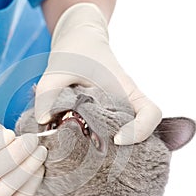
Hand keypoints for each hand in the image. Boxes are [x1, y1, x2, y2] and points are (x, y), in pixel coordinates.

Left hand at [35, 3, 161, 144]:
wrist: (79, 41)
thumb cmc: (77, 50)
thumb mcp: (60, 66)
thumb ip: (49, 91)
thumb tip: (44, 121)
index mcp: (125, 90)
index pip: (151, 114)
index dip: (141, 131)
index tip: (117, 139)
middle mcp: (123, 104)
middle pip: (137, 135)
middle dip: (118, 149)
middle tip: (91, 154)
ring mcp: (112, 112)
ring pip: (118, 137)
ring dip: (103, 149)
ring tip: (80, 152)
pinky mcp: (99, 116)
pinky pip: (100, 133)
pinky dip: (89, 142)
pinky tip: (70, 143)